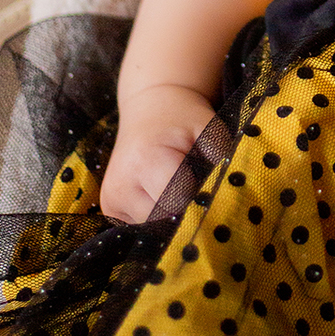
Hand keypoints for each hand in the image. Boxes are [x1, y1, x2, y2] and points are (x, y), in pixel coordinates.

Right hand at [100, 84, 216, 224]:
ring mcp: (111, 199)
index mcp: (147, 161)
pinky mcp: (109, 208)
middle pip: (164, 221)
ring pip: (152, 228)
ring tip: (179, 188)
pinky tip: (163, 195)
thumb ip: (220, 162)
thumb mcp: (209, 129)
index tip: (214, 194)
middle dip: (186, 213)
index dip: (200, 202)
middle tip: (199, 191)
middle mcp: (122, 184)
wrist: (151, 107)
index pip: (178, 203)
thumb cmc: (185, 119)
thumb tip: (225, 197)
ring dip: (171, 217)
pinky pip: (140, 225)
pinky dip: (157, 216)